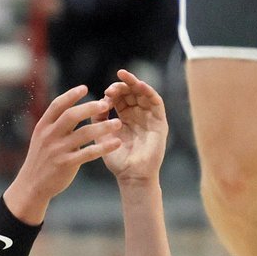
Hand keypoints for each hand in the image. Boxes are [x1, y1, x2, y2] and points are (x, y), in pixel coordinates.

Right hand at [4, 85, 121, 221]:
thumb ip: (55, 125)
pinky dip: (104, 147)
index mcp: (43, 127)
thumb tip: (73, 108)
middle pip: (71, 116)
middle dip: (90, 108)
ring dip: (103, 127)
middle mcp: (49, 136)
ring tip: (118, 123)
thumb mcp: (42, 138)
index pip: (57, 105)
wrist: (32, 185)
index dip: (71, 95)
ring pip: (83, 133)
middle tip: (106, 104)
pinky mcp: (66, 164)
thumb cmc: (41, 159)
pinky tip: (116, 143)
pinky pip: (88, 153)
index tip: (85, 88)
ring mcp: (57, 150)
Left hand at [98, 69, 167, 183]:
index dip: (113, 93)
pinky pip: (157, 103)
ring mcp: (150, 118)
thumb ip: (98, 119)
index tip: (105, 92)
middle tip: (112, 86)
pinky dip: (149, 92)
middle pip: (132, 93)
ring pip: (144, 94)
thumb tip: (97, 101)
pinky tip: (140, 86)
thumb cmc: (117, 160)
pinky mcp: (160, 122)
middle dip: (123, 86)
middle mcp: (138, 116)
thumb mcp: (103, 136)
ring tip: (125, 79)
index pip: (120, 99)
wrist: (131, 176)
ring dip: (135, 85)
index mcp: (124, 119)